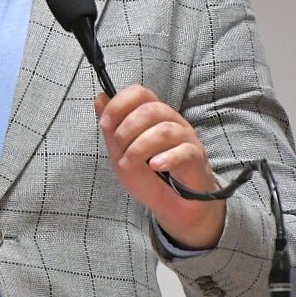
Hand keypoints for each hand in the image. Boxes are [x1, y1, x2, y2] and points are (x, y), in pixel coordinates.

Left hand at [95, 85, 224, 249]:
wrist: (172, 204)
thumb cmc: (148, 175)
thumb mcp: (120, 151)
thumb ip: (111, 126)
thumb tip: (100, 97)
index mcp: (152, 115)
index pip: (139, 93)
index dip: (119, 104)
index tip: (105, 124)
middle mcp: (171, 120)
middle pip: (150, 110)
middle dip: (126, 130)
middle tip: (119, 149)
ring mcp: (185, 137)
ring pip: (164, 130)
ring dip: (139, 148)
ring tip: (129, 163)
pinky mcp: (195, 157)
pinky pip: (183, 151)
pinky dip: (165, 158)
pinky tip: (154, 166)